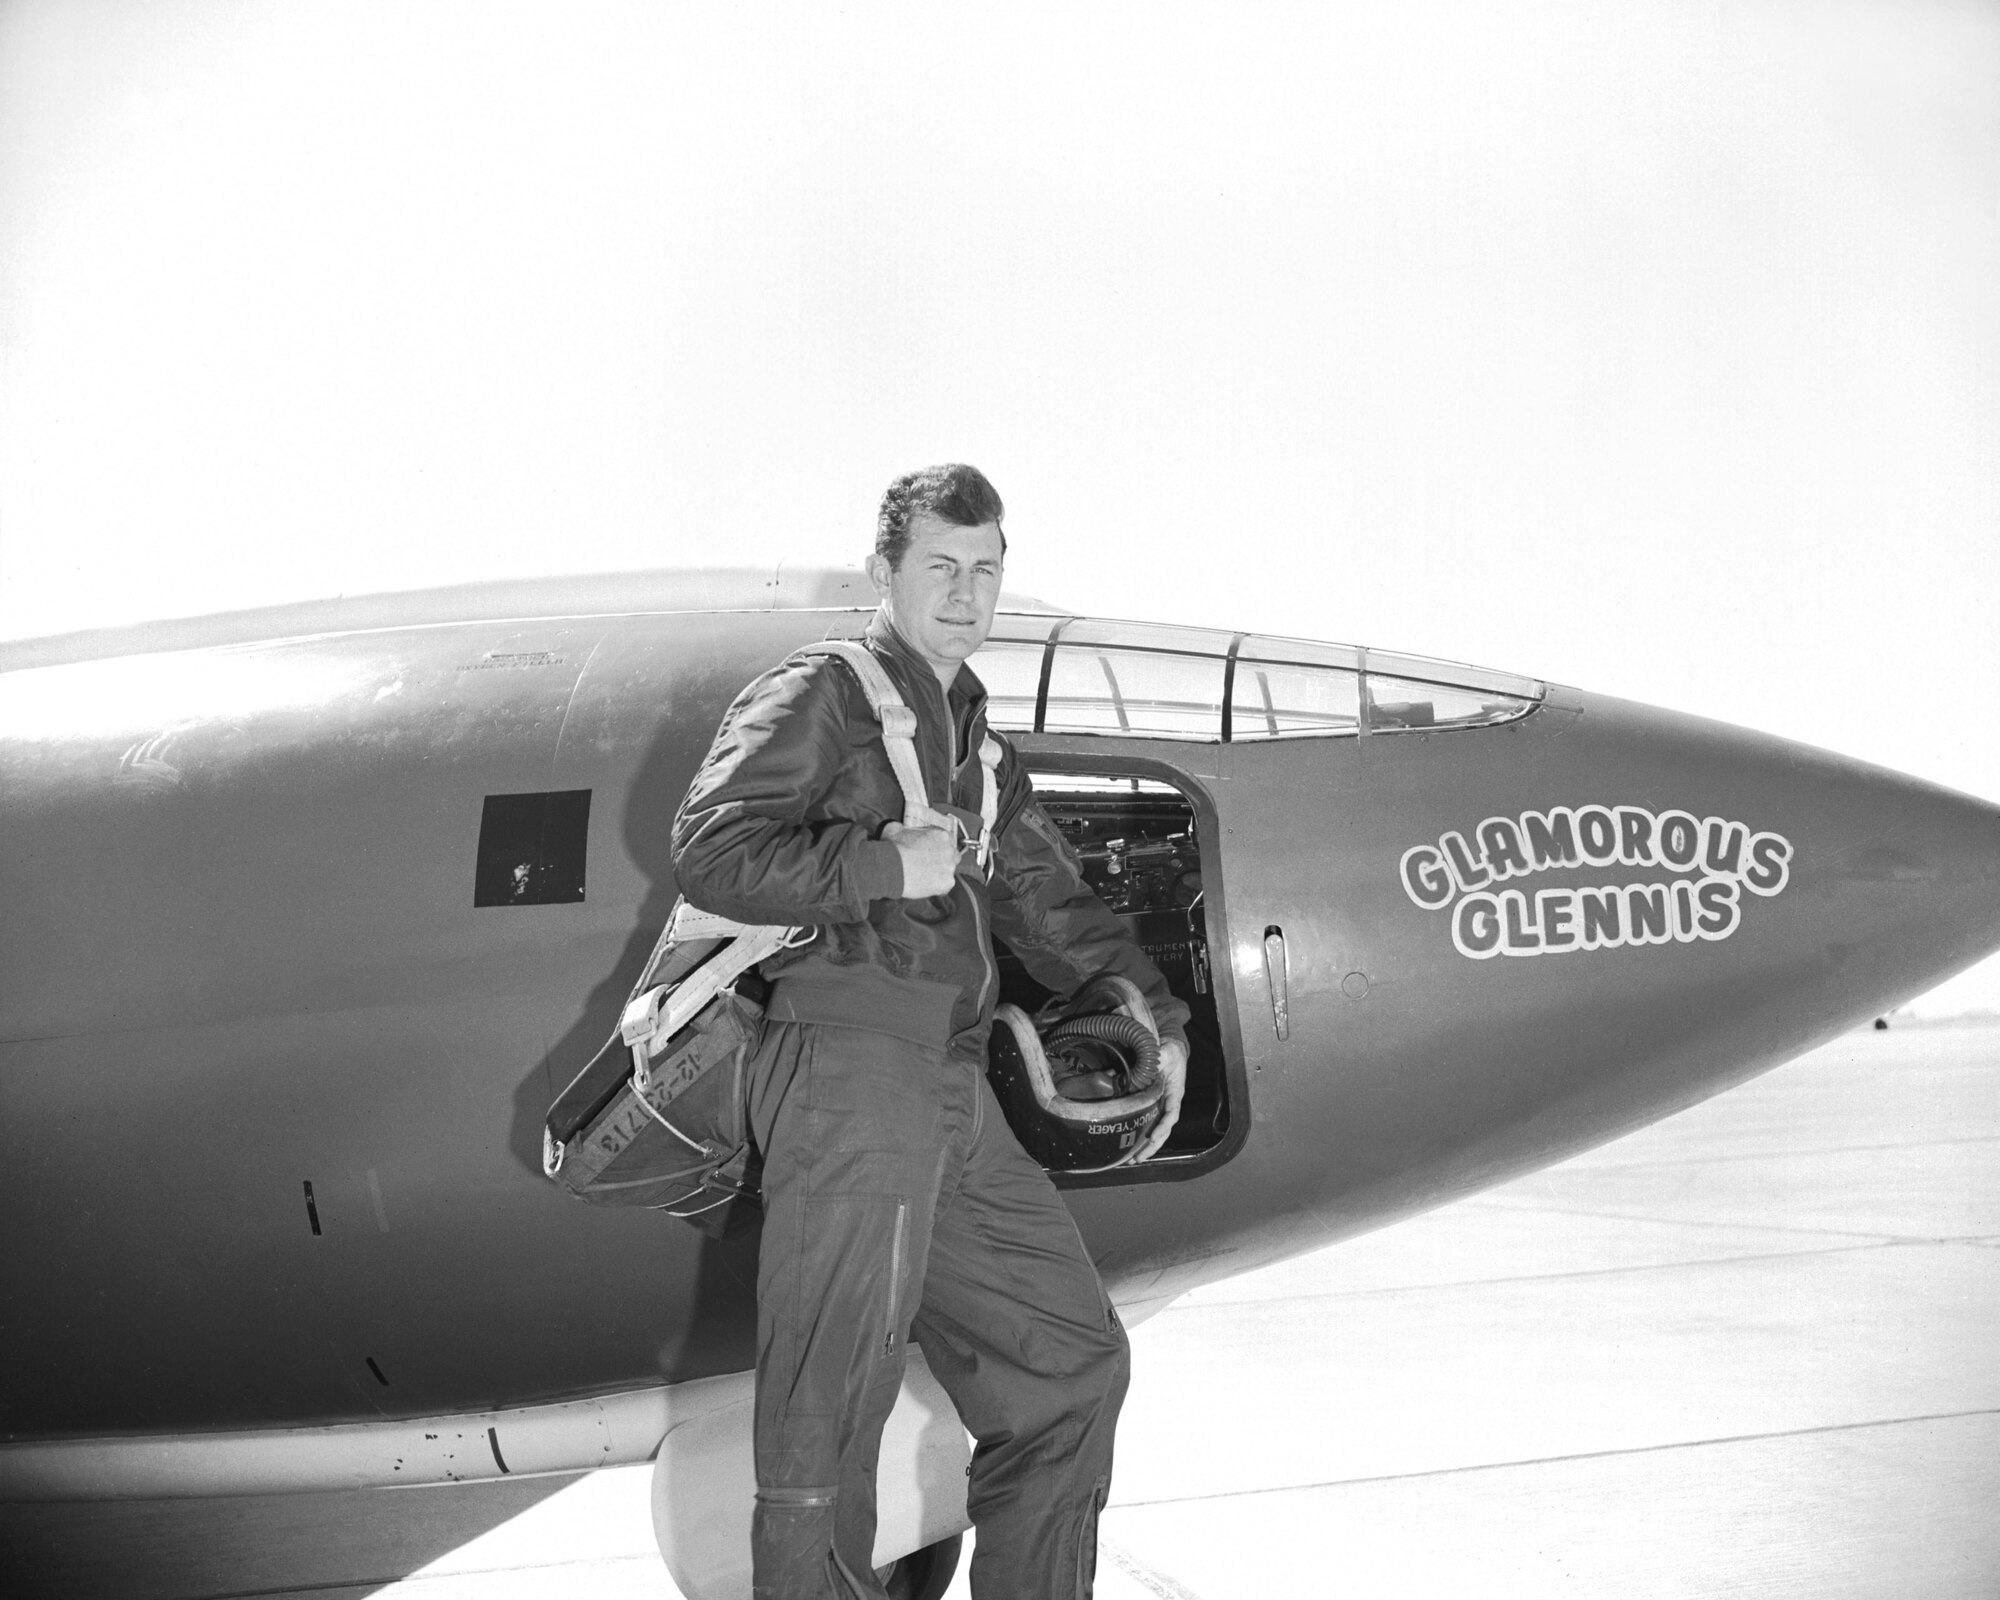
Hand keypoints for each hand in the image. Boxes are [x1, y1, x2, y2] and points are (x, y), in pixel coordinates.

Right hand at [883, 819, 960, 898]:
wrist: (890, 868)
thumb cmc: (893, 849)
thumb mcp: (896, 829)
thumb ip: (903, 827)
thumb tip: (899, 828)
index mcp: (941, 835)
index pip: (947, 839)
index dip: (938, 845)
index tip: (931, 849)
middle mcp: (949, 850)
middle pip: (953, 855)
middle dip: (943, 859)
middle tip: (929, 863)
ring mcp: (949, 867)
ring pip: (949, 871)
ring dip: (940, 873)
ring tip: (924, 876)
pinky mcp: (946, 883)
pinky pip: (945, 886)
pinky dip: (937, 886)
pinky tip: (925, 884)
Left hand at [1133, 1038, 1187, 1161]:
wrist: (1169, 1049)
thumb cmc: (1171, 1052)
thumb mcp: (1168, 1052)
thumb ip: (1161, 1058)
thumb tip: (1151, 1063)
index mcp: (1174, 1093)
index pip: (1171, 1114)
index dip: (1163, 1127)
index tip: (1154, 1137)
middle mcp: (1167, 1103)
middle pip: (1162, 1130)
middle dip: (1151, 1146)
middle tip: (1137, 1159)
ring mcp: (1158, 1105)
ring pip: (1153, 1129)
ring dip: (1143, 1145)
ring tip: (1130, 1159)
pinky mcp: (1149, 1104)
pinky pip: (1145, 1120)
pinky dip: (1137, 1132)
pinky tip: (1127, 1142)